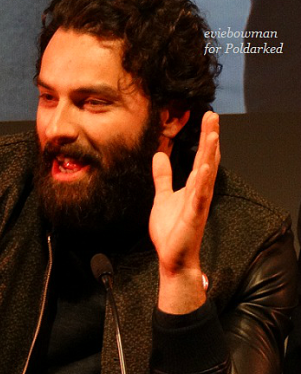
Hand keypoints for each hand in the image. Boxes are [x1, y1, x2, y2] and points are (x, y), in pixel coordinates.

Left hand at [149, 111, 219, 312]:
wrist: (172, 257)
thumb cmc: (171, 230)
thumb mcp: (163, 197)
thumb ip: (163, 177)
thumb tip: (159, 155)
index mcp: (193, 187)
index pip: (201, 157)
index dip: (205, 138)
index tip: (207, 118)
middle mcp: (199, 192)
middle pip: (207, 160)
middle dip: (210, 138)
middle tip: (213, 116)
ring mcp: (198, 204)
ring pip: (206, 175)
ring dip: (210, 155)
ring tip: (214, 135)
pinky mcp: (193, 216)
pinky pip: (199, 197)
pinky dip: (202, 182)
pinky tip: (205, 168)